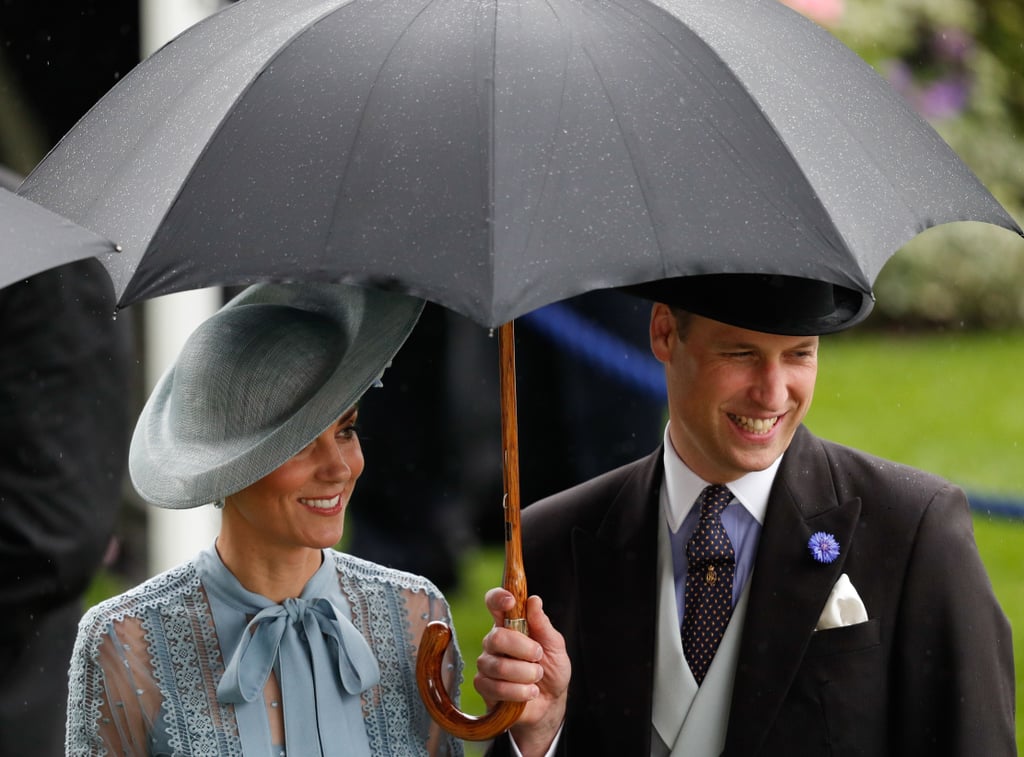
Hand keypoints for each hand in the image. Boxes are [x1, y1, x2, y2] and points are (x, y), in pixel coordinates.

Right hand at [473, 588, 569, 756]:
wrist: (550, 702)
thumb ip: (543, 625)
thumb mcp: (555, 646)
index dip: (498, 598)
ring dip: (525, 674)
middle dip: (523, 649)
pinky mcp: (484, 686)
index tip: (511, 601)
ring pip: (498, 666)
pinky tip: (529, 692)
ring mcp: (487, 664)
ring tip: (537, 678)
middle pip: (496, 637)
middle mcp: (494, 641)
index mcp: (510, 624)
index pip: (494, 603)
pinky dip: (519, 692)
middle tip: (538, 656)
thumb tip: (534, 600)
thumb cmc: (551, 669)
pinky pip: (496, 688)